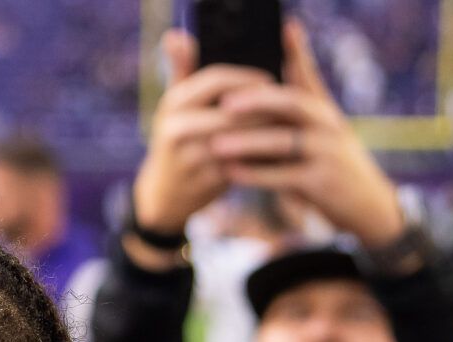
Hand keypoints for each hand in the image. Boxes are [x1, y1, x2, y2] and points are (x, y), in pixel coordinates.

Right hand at [129, 31, 273, 245]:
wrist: (165, 194)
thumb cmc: (178, 139)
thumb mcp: (174, 105)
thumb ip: (181, 69)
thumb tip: (176, 36)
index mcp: (173, 103)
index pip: (218, 79)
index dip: (248, 77)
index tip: (271, 79)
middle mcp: (178, 128)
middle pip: (234, 108)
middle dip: (264, 105)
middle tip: (288, 102)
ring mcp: (191, 156)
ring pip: (242, 137)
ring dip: (268, 129)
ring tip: (287, 122)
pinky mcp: (206, 180)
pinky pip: (243, 162)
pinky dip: (263, 155)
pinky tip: (278, 149)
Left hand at [209, 21, 404, 248]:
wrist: (366, 205)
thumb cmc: (330, 166)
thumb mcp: (317, 135)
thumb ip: (290, 116)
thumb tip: (252, 95)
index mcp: (323, 110)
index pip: (307, 75)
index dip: (297, 51)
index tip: (284, 28)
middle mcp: (328, 125)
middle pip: (293, 103)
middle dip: (258, 101)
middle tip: (225, 103)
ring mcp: (327, 153)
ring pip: (283, 143)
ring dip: (248, 143)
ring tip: (217, 144)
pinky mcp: (322, 183)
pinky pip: (284, 177)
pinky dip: (256, 175)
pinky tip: (231, 174)